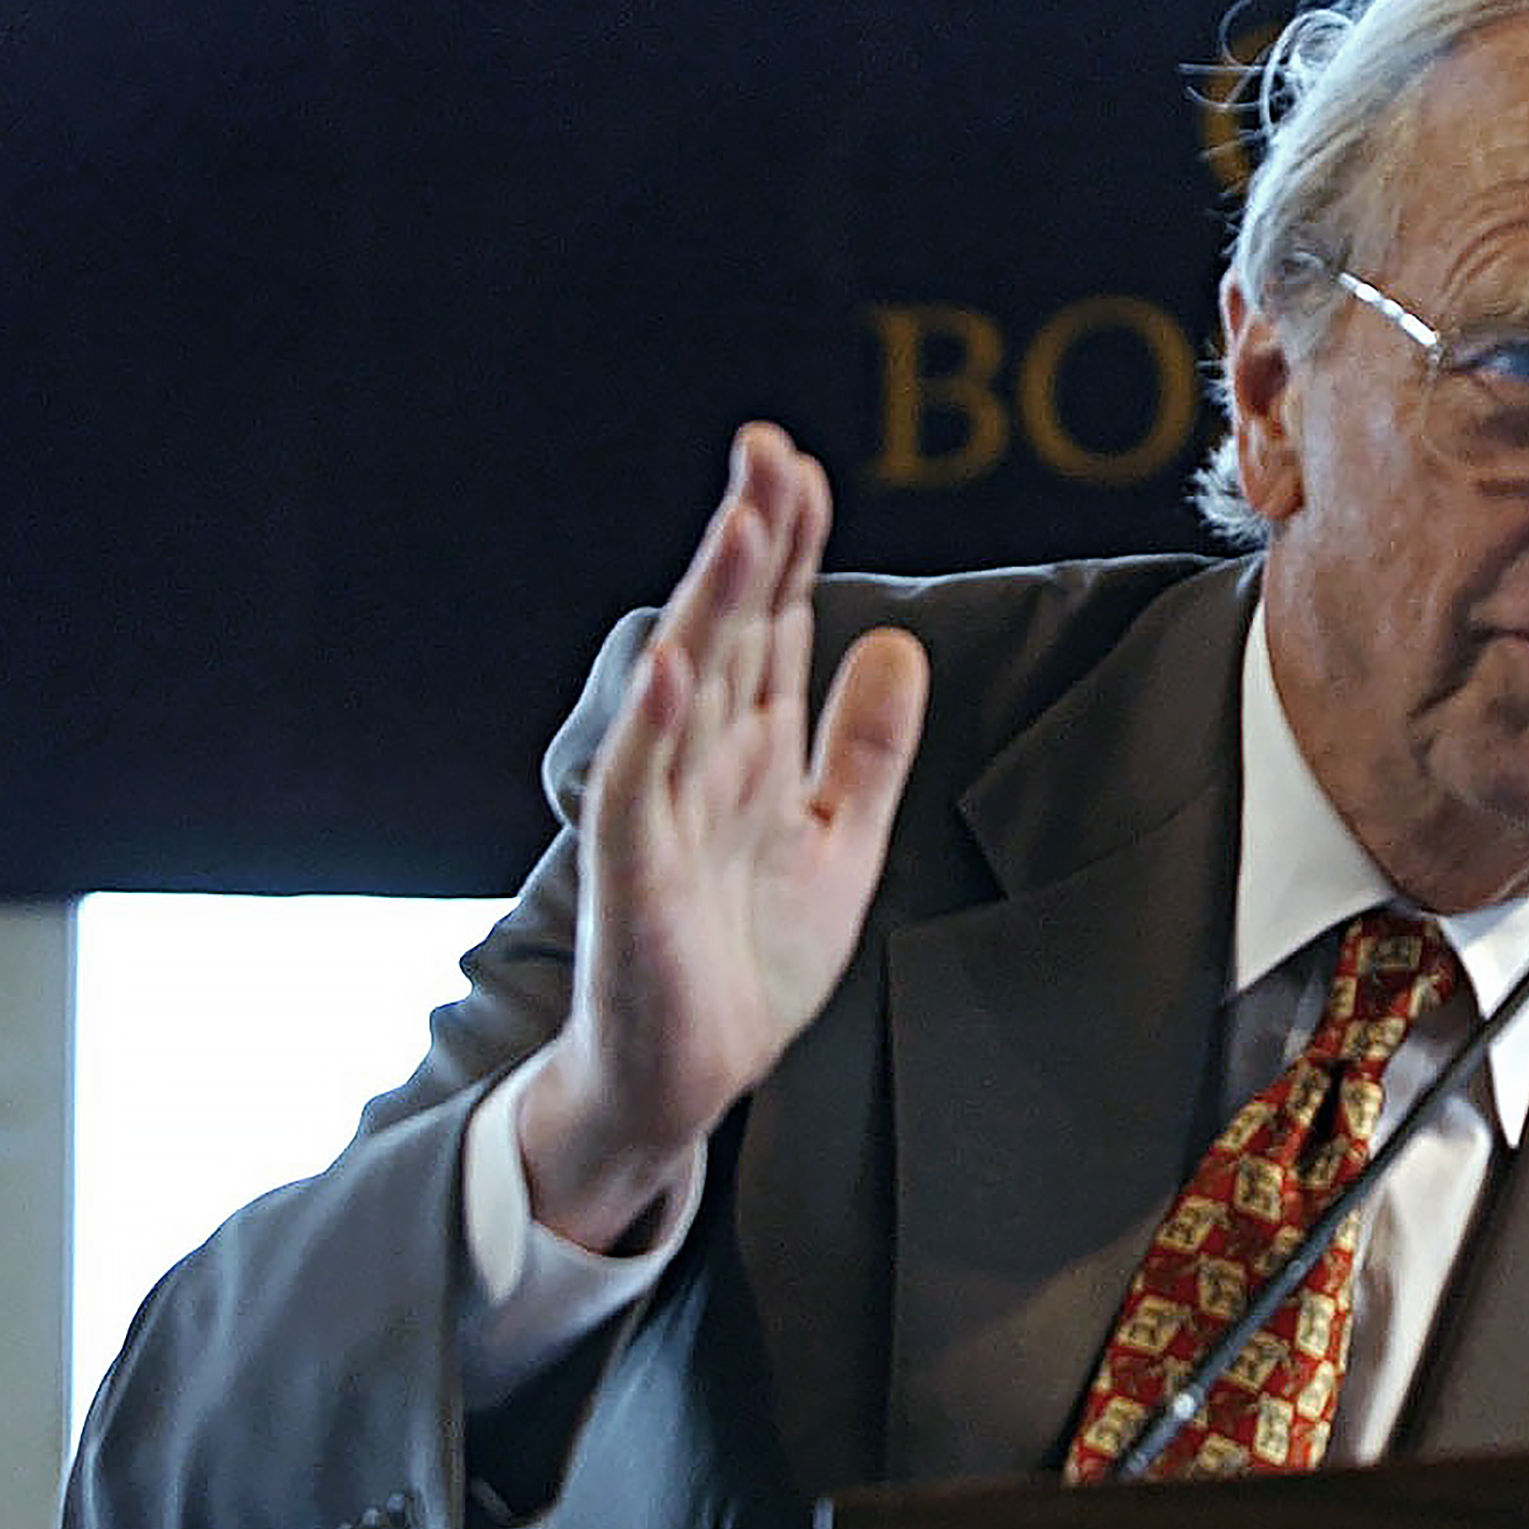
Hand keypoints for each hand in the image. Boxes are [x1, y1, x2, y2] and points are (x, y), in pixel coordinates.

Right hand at [518, 424, 928, 1249]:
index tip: (802, 464)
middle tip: (766, 448)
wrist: (681, 1080)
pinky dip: (656, 725)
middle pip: (730, 630)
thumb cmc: (746, 962)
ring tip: (739, 523)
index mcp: (752, 748)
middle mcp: (701, 761)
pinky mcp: (635, 875)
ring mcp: (662, 812)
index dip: (789, 546)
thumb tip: (894, 640)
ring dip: (712, 603)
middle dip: (750, 540)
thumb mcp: (840, 840)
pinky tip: (676, 664)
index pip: (773, 623)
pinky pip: (642, 789)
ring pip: (687, 687)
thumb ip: (867, 744)